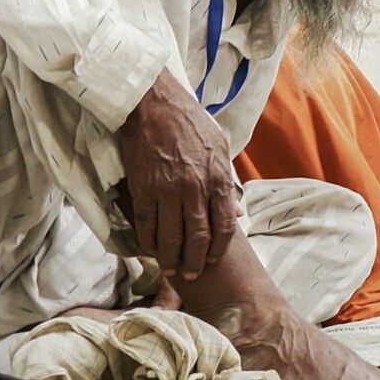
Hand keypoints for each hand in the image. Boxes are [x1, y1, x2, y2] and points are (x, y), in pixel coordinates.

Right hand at [119, 71, 237, 279]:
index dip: (219, 248)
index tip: (214, 260)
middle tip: (192, 275)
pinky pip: (147, 223)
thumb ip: (227, 181)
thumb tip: (236, 211)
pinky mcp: (143, 187)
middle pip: (198, 237)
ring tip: (171, 269)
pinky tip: (150, 248)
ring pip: (171, 236)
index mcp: (217, 178)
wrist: (155, 104)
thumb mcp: (220, 147)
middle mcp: (195, 188)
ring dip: (171, 257)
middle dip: (196, 261)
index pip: (224, 226)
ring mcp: (168, 190)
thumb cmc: (190, 122)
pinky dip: (148, 240)